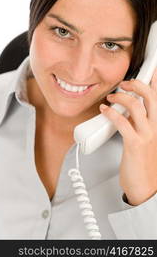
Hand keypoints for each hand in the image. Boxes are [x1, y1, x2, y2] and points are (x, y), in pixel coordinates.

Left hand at [99, 68, 156, 205]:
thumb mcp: (143, 138)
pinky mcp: (135, 144)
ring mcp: (146, 135)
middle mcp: (155, 127)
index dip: (155, 81)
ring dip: (121, 98)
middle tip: (124, 84)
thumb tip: (123, 109)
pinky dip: (111, 113)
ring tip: (111, 98)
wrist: (144, 186)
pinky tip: (104, 110)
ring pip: (137, 106)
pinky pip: (123, 122)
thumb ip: (137, 123)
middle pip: (150, 96)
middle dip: (136, 84)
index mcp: (156, 124)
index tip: (152, 69)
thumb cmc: (141, 163)